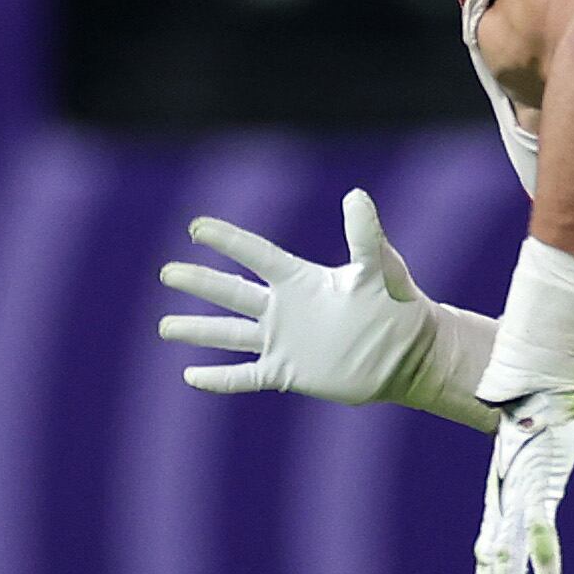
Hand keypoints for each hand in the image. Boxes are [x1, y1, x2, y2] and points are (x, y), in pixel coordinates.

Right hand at [159, 190, 464, 407]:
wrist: (409, 354)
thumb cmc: (399, 306)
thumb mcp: (381, 267)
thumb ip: (364, 235)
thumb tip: (355, 195)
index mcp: (300, 280)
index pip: (255, 255)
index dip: (227, 240)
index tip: (196, 227)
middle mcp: (285, 309)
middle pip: (231, 293)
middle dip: (199, 282)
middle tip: (167, 272)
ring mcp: (283, 342)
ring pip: (229, 334)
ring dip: (197, 330)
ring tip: (164, 326)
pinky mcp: (288, 373)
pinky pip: (245, 376)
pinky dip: (218, 378)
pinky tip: (191, 376)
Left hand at [472, 385, 573, 573]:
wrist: (541, 382)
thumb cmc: (537, 412)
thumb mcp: (528, 449)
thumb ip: (527, 468)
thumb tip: (527, 473)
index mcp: (503, 498)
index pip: (492, 553)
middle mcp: (508, 502)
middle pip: (496, 561)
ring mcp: (523, 496)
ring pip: (509, 553)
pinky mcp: (542, 485)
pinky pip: (542, 528)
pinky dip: (545, 557)